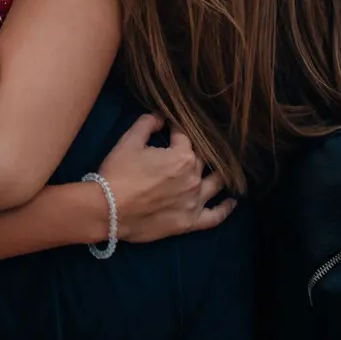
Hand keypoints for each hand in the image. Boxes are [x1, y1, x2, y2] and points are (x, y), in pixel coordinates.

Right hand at [99, 116, 235, 242]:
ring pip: (215, 184)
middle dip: (196, 149)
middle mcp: (194, 178)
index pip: (185, 136)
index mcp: (182, 156)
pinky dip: (225, 209)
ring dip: (218, 174)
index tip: (170, 125)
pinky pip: (215, 216)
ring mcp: (194, 201)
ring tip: (220, 169)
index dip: (176, 128)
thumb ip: (147, 124)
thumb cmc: (118, 172)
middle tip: (190, 145)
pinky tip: (232, 202)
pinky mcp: (190, 222)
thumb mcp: (129, 141)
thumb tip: (160, 117)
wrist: (108, 209)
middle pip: (202, 159)